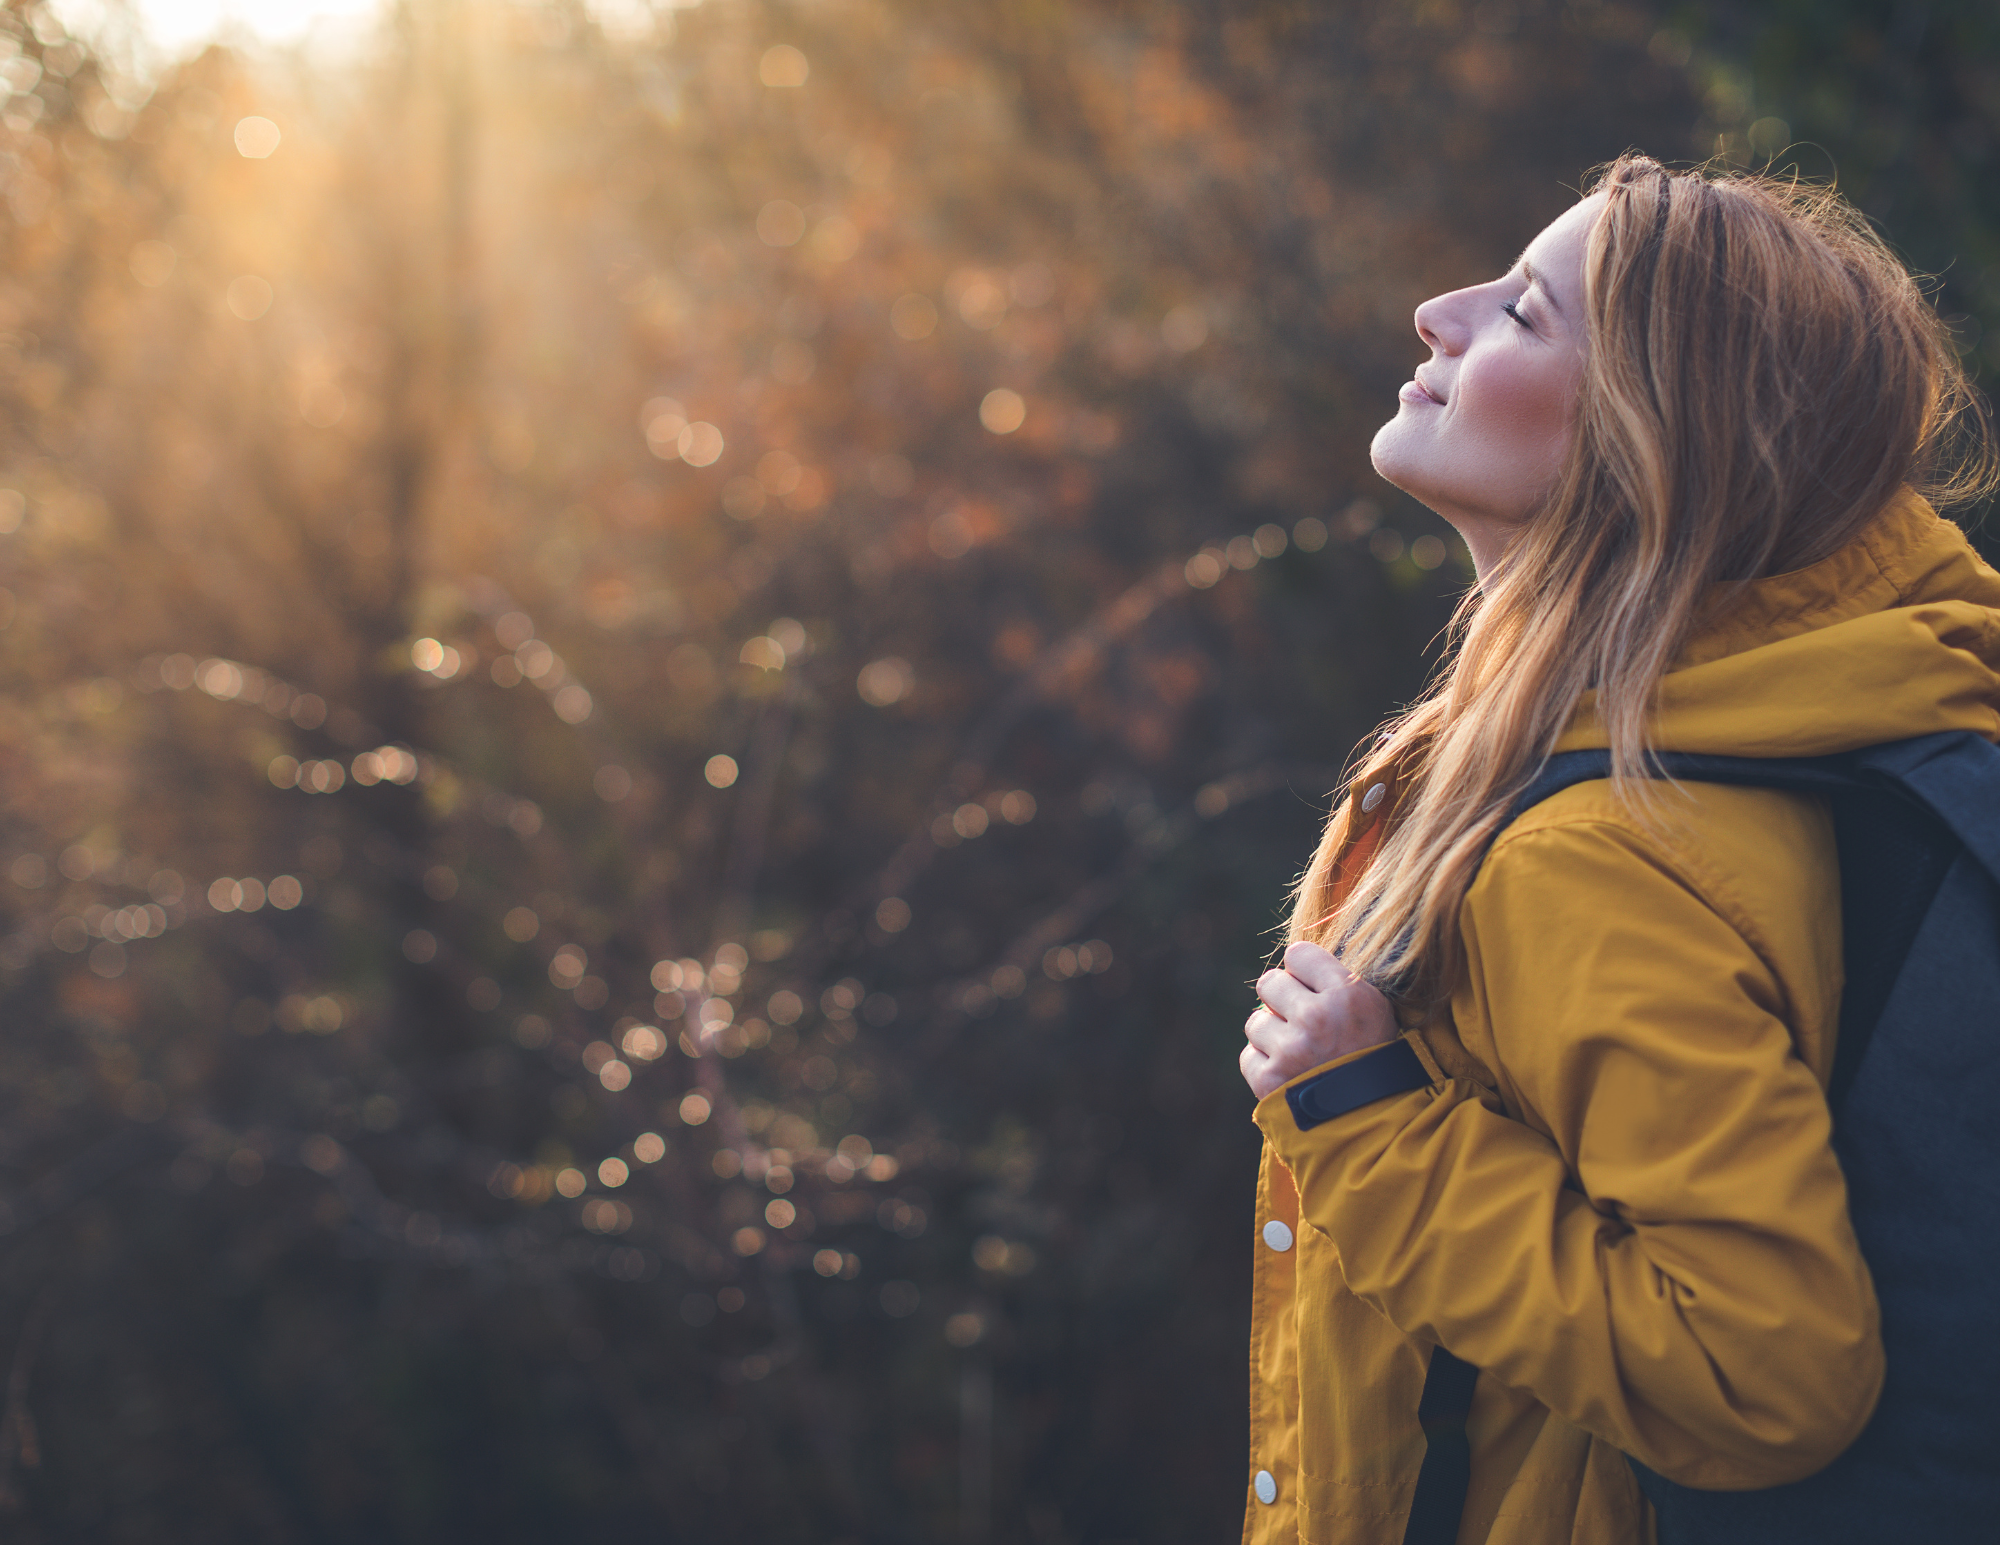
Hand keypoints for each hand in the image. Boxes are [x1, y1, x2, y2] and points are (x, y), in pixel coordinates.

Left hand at [1239, 940, 1399, 1099]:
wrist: (1375, 1124)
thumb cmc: (1375, 1062)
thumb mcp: (1375, 1012)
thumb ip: (1335, 983)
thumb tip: (1292, 964)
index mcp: (1348, 994)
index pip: (1298, 954)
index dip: (1303, 971)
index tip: (1312, 987)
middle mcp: (1316, 1017)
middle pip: (1269, 982)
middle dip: (1282, 1000)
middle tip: (1304, 1022)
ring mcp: (1290, 1050)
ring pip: (1255, 1021)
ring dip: (1273, 1036)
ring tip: (1300, 1054)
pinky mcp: (1269, 1080)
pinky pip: (1248, 1055)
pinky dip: (1265, 1065)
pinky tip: (1290, 1075)